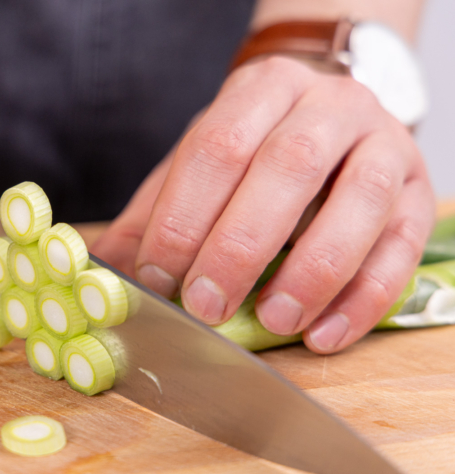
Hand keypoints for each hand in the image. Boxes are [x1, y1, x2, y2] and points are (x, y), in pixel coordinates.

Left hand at [92, 56, 434, 353]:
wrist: (330, 117)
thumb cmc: (253, 151)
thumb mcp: (197, 167)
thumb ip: (154, 213)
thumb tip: (104, 270)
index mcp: (262, 90)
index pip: (217, 146)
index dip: (183, 216)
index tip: (157, 276)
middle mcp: (329, 106)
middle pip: (286, 168)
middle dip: (239, 246)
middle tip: (206, 306)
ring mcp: (383, 145)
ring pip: (358, 202)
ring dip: (311, 272)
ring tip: (273, 322)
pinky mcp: (418, 193)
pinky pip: (401, 248)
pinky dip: (361, 299)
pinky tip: (322, 335)